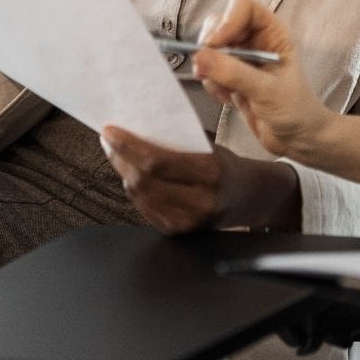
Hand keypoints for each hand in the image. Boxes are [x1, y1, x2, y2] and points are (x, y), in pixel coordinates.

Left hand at [100, 125, 300, 234]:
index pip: (157, 161)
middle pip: (144, 181)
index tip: (110, 131)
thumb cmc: (227, 166)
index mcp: (210, 172)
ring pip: (140, 196)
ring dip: (123, 173)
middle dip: (120, 158)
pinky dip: (134, 189)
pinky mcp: (178, 231)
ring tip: (117, 154)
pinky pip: (144, 209)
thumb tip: (139, 127)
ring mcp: (187, 220)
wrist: (250, 198)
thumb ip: (179, 142)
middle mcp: (199, 201)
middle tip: (109, 140)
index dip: (128, 147)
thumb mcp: (211, 148)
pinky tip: (131, 175)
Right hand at [191, 0, 333, 158]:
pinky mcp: (230, 76)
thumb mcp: (267, 91)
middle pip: (219, 23)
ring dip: (209, 68)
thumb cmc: (295, 110)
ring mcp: (241, 57)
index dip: (226, 21)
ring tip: (225, 92)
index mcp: (272, 31)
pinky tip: (226, 99)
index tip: (215, 45)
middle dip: (210, 47)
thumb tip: (200, 56)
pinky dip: (210, 83)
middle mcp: (255, 38)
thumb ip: (235, 73)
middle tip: (209, 71)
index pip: (242, 6)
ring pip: (209, 47)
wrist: (297, 140)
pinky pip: (208, 68)